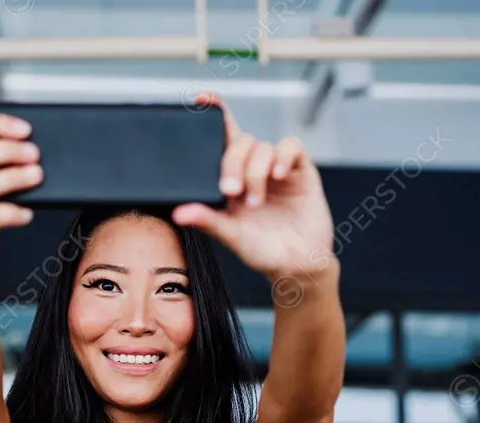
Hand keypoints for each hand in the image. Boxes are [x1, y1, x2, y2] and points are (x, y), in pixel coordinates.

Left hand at [172, 94, 335, 283]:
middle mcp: (252, 169)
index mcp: (231, 180)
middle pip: (239, 142)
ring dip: (256, 171)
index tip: (199, 100)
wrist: (299, 265)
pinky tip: (277, 176)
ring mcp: (277, 168)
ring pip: (262, 146)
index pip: (220, 140)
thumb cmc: (263, 252)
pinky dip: (282, 157)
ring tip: (256, 202)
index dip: (213, 116)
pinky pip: (290, 147)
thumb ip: (208, 220)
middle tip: (232, 191)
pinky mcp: (300, 170)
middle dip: (232, 163)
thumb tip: (179, 213)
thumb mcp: (231, 237)